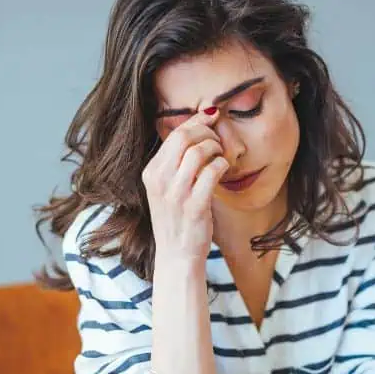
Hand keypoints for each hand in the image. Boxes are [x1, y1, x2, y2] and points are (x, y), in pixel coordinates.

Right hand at [142, 107, 228, 263]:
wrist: (177, 255)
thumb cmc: (177, 219)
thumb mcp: (166, 188)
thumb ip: (176, 162)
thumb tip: (196, 129)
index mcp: (151, 173)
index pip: (173, 135)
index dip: (196, 121)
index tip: (211, 118)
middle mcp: (159, 181)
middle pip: (185, 138)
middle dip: (206, 132)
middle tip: (218, 139)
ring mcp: (176, 194)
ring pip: (198, 152)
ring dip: (216, 148)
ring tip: (221, 155)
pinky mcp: (194, 206)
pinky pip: (212, 172)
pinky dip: (222, 165)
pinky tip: (224, 170)